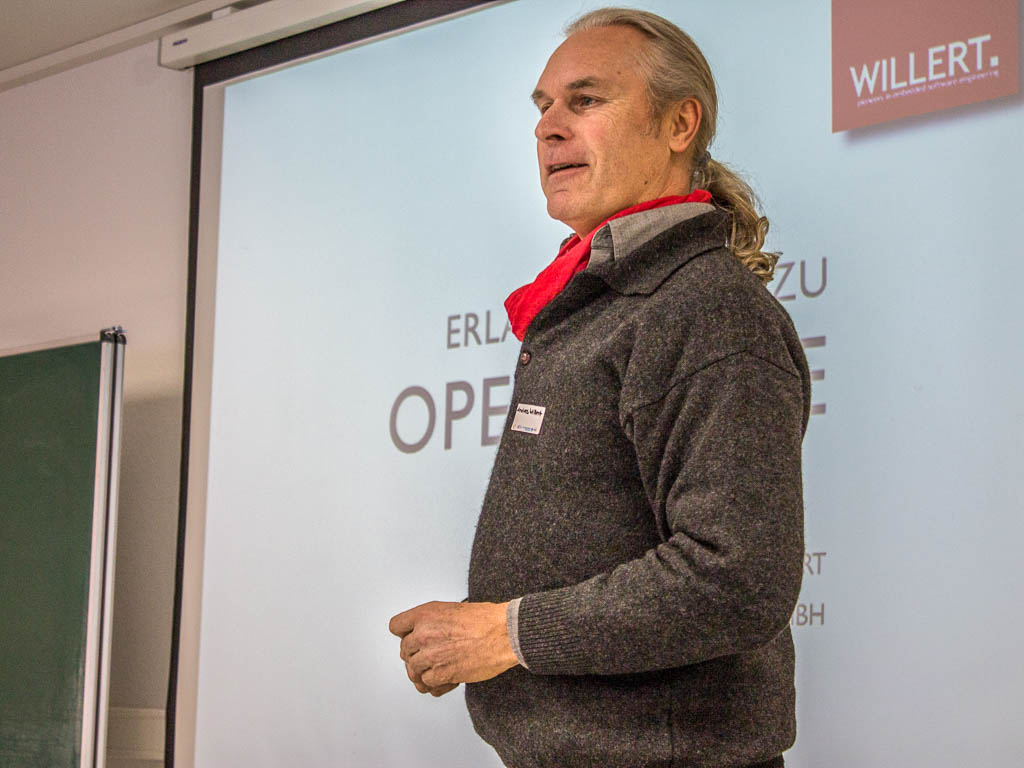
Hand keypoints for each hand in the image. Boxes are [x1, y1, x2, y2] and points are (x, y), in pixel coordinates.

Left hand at [388, 600, 517, 695]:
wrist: (504, 633)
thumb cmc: (486, 620)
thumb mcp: (452, 609)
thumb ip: (432, 621)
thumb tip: (425, 633)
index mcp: (425, 614)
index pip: (396, 627)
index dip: (405, 634)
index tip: (412, 638)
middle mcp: (424, 634)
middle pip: (404, 651)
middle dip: (417, 655)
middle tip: (432, 656)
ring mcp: (431, 655)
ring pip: (413, 671)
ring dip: (425, 672)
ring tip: (438, 670)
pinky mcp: (442, 674)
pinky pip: (427, 685)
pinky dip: (436, 685)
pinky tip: (447, 679)